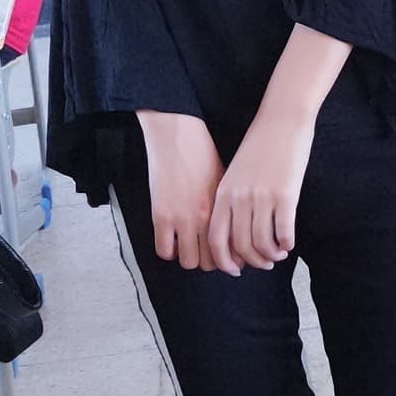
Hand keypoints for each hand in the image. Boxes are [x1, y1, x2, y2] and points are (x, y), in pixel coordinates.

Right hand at [136, 111, 224, 271]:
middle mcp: (205, 218)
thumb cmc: (202, 153)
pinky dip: (169, 250)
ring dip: (190, 257)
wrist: (177, 134)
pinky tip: (173, 240)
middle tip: (208, 254)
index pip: (232, 249)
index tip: (230, 257)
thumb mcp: (224, 181)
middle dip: (212, 261)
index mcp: (223, 209)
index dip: (232, 258)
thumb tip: (234, 230)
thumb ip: (228, 208)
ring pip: (189, 262)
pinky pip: (164, 250)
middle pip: (211, 262)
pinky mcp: (161, 216)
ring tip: (190, 247)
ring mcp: (182, 219)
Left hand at [208, 107, 314, 275]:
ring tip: (280, 253)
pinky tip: (290, 243)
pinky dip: (287, 243)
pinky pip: (284, 231)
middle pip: (242, 246)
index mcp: (224, 193)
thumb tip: (236, 233)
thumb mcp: (236, 173)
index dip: (225, 260)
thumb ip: (232, 199)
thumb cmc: (260, 146)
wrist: (281, 119)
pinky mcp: (286, 194)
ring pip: (263, 243)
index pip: (217, 239)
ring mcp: (263, 196)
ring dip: (272, 255)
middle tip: (266, 263)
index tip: (236, 269)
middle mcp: (240, 198)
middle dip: (254, 262)